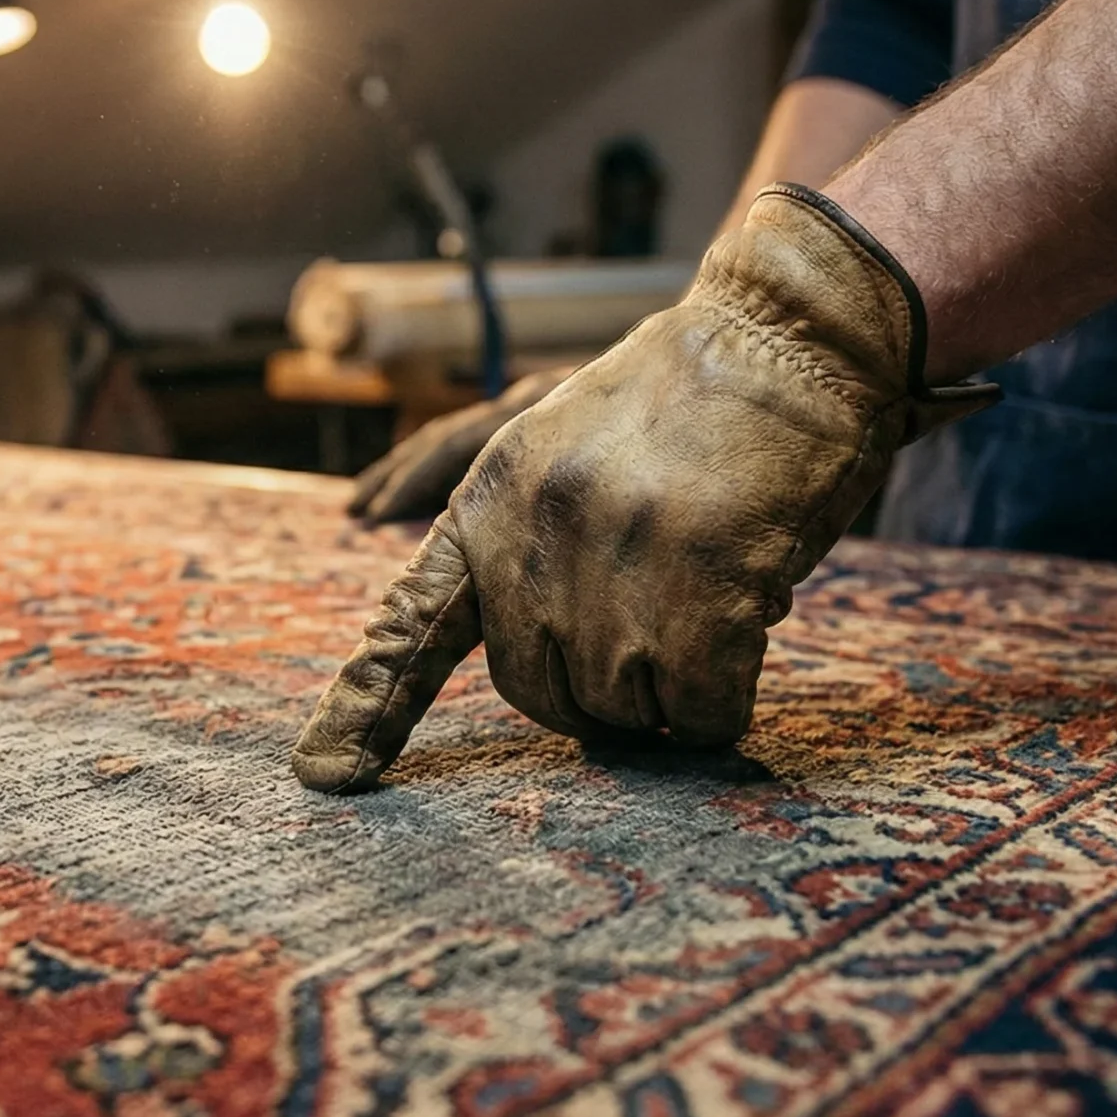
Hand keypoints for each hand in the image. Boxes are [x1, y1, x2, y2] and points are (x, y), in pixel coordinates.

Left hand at [291, 186, 997, 791]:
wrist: (790, 339)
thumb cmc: (687, 405)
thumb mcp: (564, 448)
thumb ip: (525, 539)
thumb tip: (519, 646)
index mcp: (492, 497)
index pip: (415, 619)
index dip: (371, 704)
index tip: (326, 776)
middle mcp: (536, 534)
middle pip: (535, 690)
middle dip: (592, 690)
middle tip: (654, 636)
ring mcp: (617, 565)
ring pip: (619, 711)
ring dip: (667, 691)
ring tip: (706, 607)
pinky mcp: (703, 592)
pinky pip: (697, 712)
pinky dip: (721, 704)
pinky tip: (743, 637)